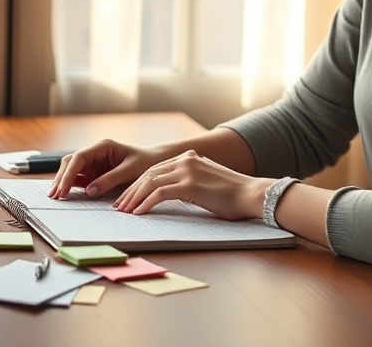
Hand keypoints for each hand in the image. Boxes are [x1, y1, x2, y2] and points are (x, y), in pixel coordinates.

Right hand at [47, 139, 169, 199]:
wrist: (156, 163)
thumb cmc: (145, 163)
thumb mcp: (129, 172)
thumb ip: (109, 180)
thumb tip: (89, 191)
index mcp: (103, 146)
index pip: (79, 158)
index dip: (69, 174)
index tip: (63, 189)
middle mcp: (95, 152)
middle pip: (71, 163)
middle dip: (62, 178)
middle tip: (54, 196)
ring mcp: (94, 162)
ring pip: (72, 170)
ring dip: (64, 182)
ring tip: (56, 197)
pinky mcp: (95, 172)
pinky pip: (80, 178)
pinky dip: (72, 186)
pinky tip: (65, 195)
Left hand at [114, 150, 268, 220]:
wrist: (251, 194)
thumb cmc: (233, 195)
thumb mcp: (206, 181)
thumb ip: (189, 181)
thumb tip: (172, 192)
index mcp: (189, 157)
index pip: (155, 169)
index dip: (138, 184)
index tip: (128, 197)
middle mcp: (186, 160)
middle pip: (149, 174)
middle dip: (132, 191)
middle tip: (120, 206)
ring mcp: (187, 170)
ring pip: (150, 182)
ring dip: (134, 198)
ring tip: (125, 212)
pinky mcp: (190, 184)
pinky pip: (159, 194)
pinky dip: (146, 204)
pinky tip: (139, 213)